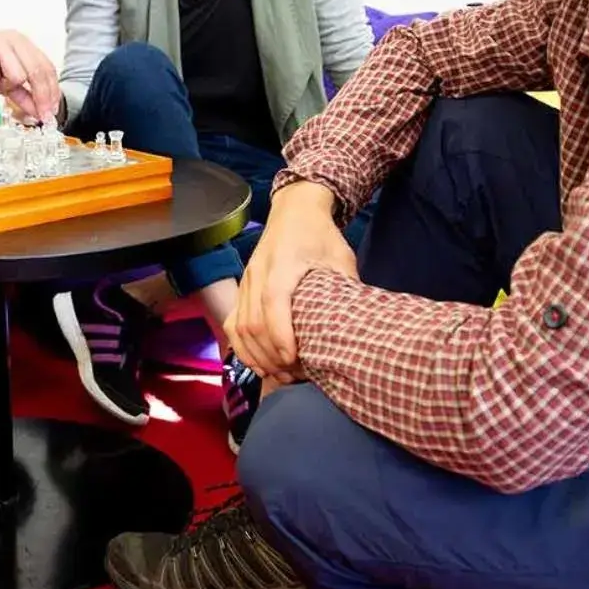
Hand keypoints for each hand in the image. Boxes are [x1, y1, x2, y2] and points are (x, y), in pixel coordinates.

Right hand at [0, 30, 59, 122]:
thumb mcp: (4, 85)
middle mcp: (15, 39)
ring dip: (4, 84)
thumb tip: (40, 112)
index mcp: (24, 45)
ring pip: (17, 74)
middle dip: (40, 97)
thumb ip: (23, 96)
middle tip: (41, 116)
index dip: (52, 92)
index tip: (51, 112)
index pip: (47, 68)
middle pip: (37, 71)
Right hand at [226, 183, 356, 378]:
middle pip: (252, 322)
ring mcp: (246, 282)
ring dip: (256, 356)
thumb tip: (355, 325)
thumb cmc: (320, 235)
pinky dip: (243, 348)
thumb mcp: (341, 257)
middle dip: (270, 355)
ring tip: (279, 375)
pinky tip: (260, 364)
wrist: (294, 211)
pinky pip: (232, 324)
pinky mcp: (241, 289)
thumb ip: (345, 289)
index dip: (280, 334)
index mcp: (283, 263)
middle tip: (293, 376)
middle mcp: (258, 273)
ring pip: (239, 327)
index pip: (273, 302)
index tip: (293, 359)